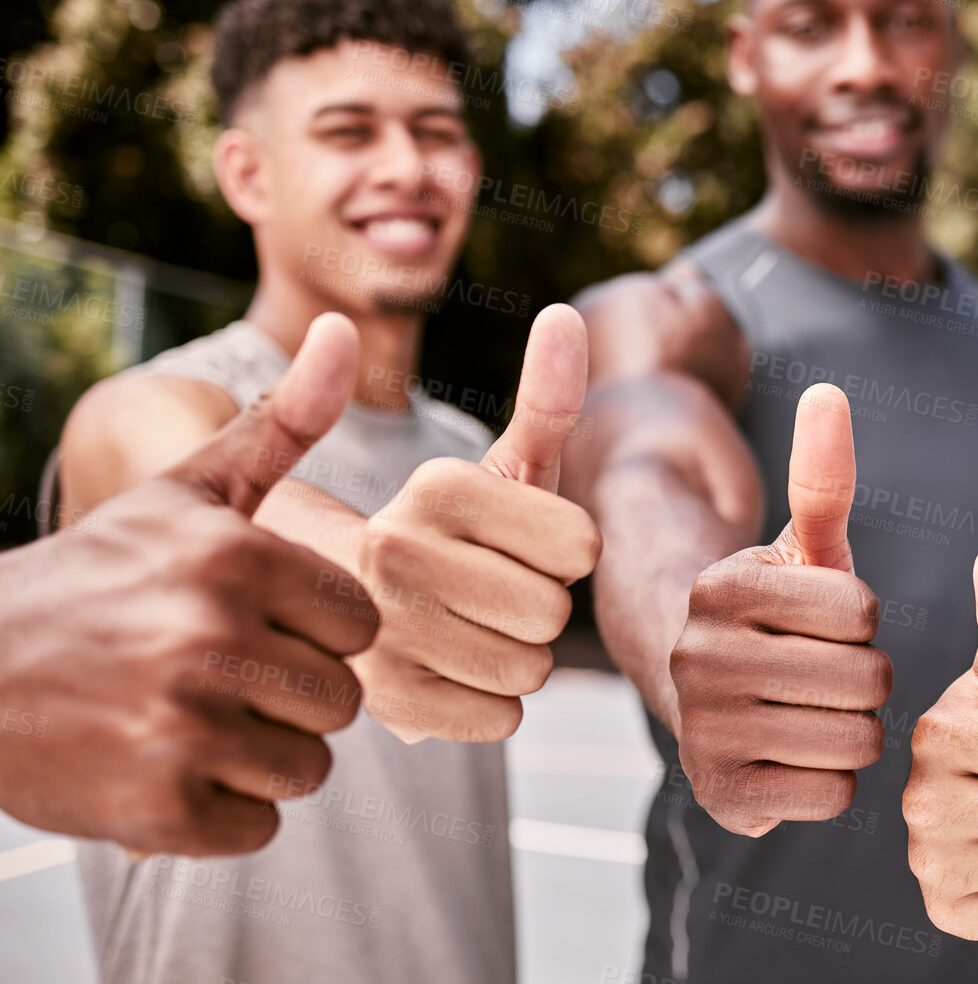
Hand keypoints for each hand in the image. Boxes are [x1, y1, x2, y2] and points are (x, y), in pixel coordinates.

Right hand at [0, 313, 378, 855]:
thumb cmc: (100, 575)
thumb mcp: (186, 491)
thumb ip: (282, 423)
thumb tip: (348, 334)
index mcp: (234, 558)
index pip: (361, 625)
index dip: (317, 631)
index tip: (258, 622)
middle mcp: (209, 638)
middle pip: (340, 700)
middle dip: (294, 695)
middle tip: (220, 675)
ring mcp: (178, 729)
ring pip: (306, 768)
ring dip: (261, 755)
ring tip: (192, 717)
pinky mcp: (150, 810)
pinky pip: (255, 827)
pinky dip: (218, 811)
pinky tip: (163, 766)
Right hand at [351, 304, 600, 742]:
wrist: (338, 601)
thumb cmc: (452, 532)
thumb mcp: (500, 466)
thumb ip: (546, 398)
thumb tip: (568, 314)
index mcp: (436, 485)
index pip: (582, 544)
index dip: (564, 551)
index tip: (514, 543)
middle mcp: (396, 553)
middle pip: (555, 611)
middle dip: (539, 606)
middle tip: (488, 590)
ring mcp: (381, 633)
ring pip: (530, 669)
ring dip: (516, 658)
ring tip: (464, 628)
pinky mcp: (383, 705)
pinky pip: (503, 719)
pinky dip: (489, 704)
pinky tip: (448, 671)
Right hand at [670, 383, 890, 835]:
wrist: (707, 696)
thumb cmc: (778, 616)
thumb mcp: (802, 548)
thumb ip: (823, 477)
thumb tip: (830, 394)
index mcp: (722, 587)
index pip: (863, 611)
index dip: (861, 620)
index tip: (823, 623)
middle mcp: (700, 657)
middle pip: (866, 680)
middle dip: (865, 679)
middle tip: (825, 674)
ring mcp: (703, 731)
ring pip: (856, 740)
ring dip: (856, 729)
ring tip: (816, 712)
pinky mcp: (719, 795)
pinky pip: (833, 795)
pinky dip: (832, 780)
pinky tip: (798, 756)